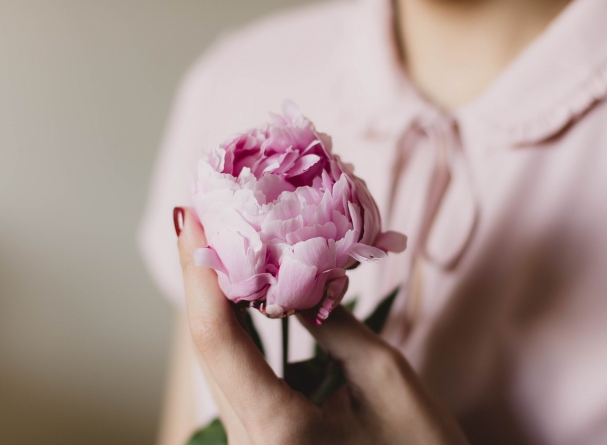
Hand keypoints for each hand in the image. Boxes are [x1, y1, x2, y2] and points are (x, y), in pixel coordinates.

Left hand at [175, 207, 468, 444]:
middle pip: (209, 347)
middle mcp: (248, 442)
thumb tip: (298, 274)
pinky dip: (236, 329)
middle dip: (203, 276)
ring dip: (216, 299)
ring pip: (218, 361)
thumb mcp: (384, 378)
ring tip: (217, 241)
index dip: (202, 271)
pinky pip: (238, 377)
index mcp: (277, 431)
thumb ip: (333, 323)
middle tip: (202, 215)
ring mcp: (251, 444)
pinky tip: (239, 292)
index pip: (219, 339)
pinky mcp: (262, 440)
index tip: (192, 216)